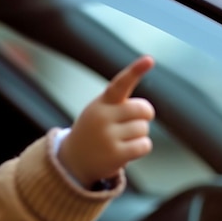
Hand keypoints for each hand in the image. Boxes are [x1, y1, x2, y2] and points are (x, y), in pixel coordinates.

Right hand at [58, 55, 154, 188]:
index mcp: (102, 103)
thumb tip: (145, 110)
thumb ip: (119, 104)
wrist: (72, 160)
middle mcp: (103, 117)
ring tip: (121, 140)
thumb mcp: (99, 111)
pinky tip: (127, 150)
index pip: (119, 84)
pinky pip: (144, 145)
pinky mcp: (115, 155)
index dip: (135, 70)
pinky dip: (141, 148)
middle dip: (144, 116)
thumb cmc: (93, 131)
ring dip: (139, 135)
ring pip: (144, 129)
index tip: (149, 60)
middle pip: (142, 109)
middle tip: (133, 123)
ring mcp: (108, 136)